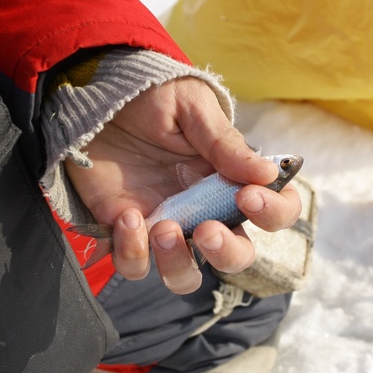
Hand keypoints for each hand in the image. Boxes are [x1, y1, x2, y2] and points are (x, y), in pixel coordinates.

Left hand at [65, 77, 300, 293]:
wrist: (100, 96)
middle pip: (235, 256)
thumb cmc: (154, 97)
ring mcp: (164, 224)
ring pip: (184, 276)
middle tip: (206, 229)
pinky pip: (134, 264)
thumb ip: (226, 143)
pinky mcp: (126, 231)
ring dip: (177, 263)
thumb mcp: (193, 107)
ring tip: (162, 228)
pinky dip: (131, 251)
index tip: (249, 196)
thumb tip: (268, 173)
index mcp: (230, 181)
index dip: (272, 213)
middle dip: (228, 253)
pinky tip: (126, 216)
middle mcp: (203, 210)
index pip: (272, 212)